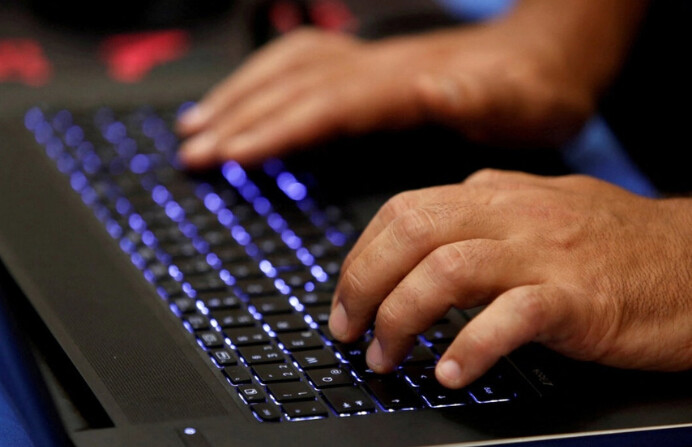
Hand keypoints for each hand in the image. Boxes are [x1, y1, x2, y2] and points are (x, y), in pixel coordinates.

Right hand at [176, 20, 595, 167]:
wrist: (549, 55)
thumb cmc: (534, 89)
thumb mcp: (523, 101)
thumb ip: (479, 96)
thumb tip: (436, 88)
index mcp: (405, 83)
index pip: (325, 105)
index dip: (275, 129)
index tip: (229, 154)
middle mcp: (379, 68)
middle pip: (293, 87)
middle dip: (238, 118)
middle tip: (191, 152)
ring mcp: (372, 64)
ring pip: (288, 69)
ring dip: (239, 95)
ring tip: (196, 124)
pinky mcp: (373, 69)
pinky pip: (303, 65)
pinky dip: (265, 81)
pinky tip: (248, 97)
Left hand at [328, 169, 691, 387]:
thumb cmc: (614, 243)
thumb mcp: (537, 209)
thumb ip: (479, 215)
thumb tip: (419, 236)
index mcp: (495, 195)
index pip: (403, 212)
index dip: (361, 258)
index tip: (345, 297)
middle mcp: (512, 215)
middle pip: (411, 234)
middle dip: (363, 285)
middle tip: (349, 331)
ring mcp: (544, 253)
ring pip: (445, 271)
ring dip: (402, 320)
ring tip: (388, 359)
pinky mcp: (577, 298)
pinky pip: (509, 317)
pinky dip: (471, 347)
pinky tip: (450, 373)